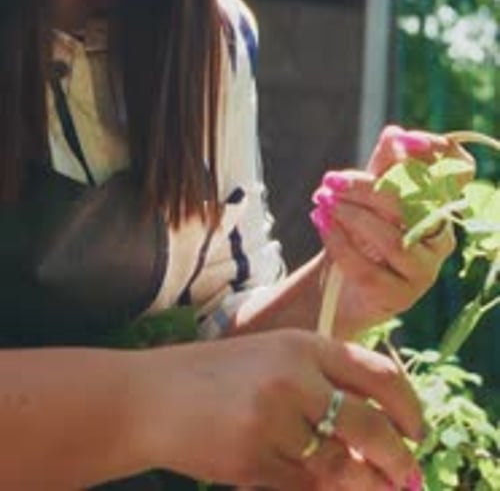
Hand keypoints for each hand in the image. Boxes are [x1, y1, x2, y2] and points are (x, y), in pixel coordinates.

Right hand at [137, 328, 422, 489]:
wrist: (152, 397)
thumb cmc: (219, 377)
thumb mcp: (274, 359)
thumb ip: (324, 385)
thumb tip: (384, 431)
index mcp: (303, 344)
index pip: (378, 374)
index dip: (409, 408)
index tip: (417, 433)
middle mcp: (294, 376)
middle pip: (370, 426)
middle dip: (396, 458)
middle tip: (407, 474)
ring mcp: (273, 418)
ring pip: (339, 465)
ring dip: (363, 484)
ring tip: (372, 487)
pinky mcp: (253, 458)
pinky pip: (303, 485)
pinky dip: (313, 489)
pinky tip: (314, 482)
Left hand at [312, 125, 473, 336]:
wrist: (339, 284)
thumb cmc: (361, 231)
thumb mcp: (370, 192)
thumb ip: (385, 165)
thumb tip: (395, 133)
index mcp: (440, 204)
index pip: (460, 173)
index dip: (440, 153)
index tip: (403, 140)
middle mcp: (440, 237)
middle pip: (414, 206)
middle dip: (367, 188)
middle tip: (330, 180)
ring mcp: (424, 271)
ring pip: (394, 240)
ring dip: (352, 216)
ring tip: (322, 202)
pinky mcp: (401, 298)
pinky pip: (369, 270)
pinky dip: (339, 242)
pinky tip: (320, 221)